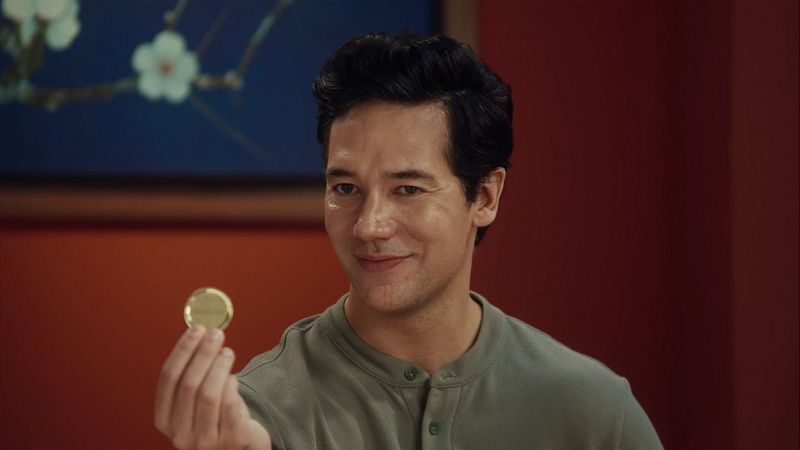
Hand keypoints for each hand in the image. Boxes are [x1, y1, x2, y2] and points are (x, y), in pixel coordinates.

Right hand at [154, 326, 271, 449]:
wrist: (238, 449)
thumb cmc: (216, 420)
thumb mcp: (193, 404)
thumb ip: (192, 376)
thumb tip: (201, 334)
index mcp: (165, 419)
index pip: (168, 378)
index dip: (182, 350)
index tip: (196, 330)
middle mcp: (180, 434)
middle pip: (189, 384)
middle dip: (203, 353)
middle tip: (216, 334)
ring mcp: (205, 441)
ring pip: (208, 395)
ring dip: (218, 366)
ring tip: (227, 352)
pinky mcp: (231, 440)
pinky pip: (230, 406)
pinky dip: (231, 386)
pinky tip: (234, 376)